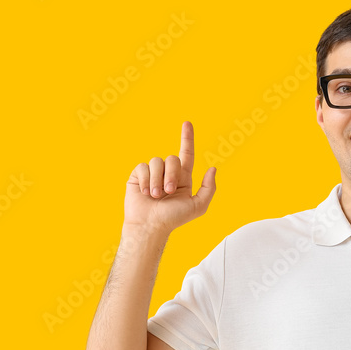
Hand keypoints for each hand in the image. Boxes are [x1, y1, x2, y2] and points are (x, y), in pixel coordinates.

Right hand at [124, 121, 216, 236]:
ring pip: (157, 161)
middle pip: (172, 158)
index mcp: (183, 178)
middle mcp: (168, 174)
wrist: (150, 226)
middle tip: (168, 192)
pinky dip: (144, 181)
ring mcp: (152, 174)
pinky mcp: (138, 176)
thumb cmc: (173, 219)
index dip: (187, 138)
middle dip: (171, 175)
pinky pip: (142, 167)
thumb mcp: (197, 206)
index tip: (187, 123)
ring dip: (157, 181)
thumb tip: (213, 168)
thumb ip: (209, 188)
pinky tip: (143, 193)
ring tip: (154, 196)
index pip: (187, 154)